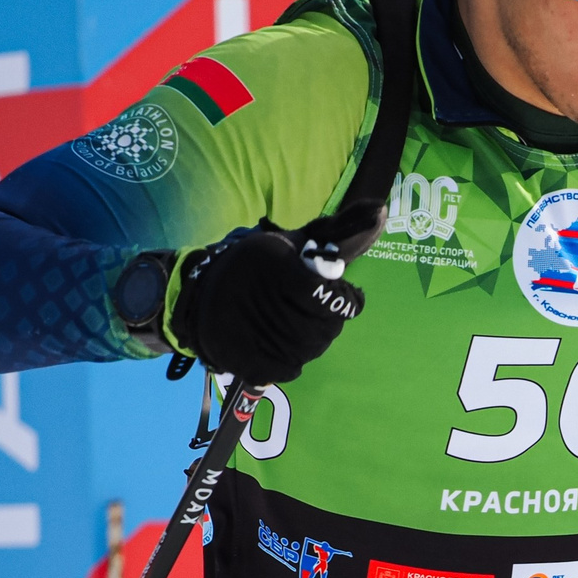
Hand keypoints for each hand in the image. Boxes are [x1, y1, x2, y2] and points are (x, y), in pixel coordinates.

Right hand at [166, 205, 380, 386]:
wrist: (197, 298)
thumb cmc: (252, 266)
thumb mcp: (288, 241)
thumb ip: (335, 233)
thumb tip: (380, 210)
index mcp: (285, 274)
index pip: (337, 300)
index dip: (341, 297)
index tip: (331, 292)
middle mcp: (276, 309)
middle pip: (329, 326)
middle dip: (326, 315)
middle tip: (306, 306)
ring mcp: (265, 342)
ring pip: (315, 347)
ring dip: (310, 335)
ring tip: (290, 320)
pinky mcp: (256, 366)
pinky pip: (293, 367)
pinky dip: (291, 355)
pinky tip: (277, 338)